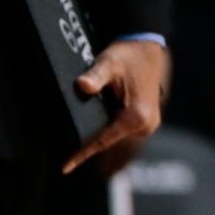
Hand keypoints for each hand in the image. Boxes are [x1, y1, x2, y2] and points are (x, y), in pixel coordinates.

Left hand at [62, 40, 169, 174]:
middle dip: (90, 146)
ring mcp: (149, 124)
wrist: (146, 46)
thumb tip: (81, 85)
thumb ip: (95, 76)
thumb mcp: (109, 63)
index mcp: (137, 116)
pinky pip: (123, 132)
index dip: (82, 154)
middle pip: (110, 141)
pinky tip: (97, 127)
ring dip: (101, 137)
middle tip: (67, 156)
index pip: (104, 141)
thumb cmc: (127, 55)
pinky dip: (110, 131)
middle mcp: (146, 124)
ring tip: (79, 145)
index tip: (65, 167)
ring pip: (116, 137)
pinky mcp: (147, 121)